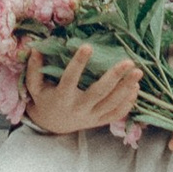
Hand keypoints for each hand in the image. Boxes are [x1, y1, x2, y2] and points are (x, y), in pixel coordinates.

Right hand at [23, 41, 143, 135]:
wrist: (52, 125)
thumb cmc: (44, 100)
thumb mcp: (35, 86)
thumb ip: (34, 69)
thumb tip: (35, 47)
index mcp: (62, 98)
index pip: (70, 79)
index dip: (78, 63)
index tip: (88, 46)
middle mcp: (78, 109)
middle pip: (99, 93)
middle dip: (115, 77)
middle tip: (128, 62)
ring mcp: (91, 117)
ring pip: (112, 104)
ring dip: (126, 88)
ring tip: (138, 72)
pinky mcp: (99, 122)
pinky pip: (116, 114)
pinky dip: (128, 103)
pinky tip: (135, 88)